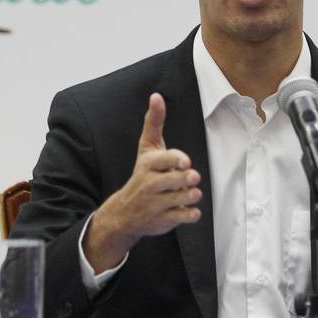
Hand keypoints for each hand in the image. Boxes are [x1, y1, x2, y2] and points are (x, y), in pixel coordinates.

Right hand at [83, 93, 201, 272]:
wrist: (124, 212)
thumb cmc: (143, 174)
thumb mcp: (147, 148)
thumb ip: (154, 123)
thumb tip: (156, 96)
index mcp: (147, 165)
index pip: (162, 160)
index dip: (176, 160)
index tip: (186, 162)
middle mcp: (148, 185)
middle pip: (173, 180)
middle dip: (186, 179)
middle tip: (192, 178)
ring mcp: (154, 204)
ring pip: (179, 198)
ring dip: (191, 195)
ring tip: (191, 193)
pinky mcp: (161, 221)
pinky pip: (181, 217)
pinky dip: (190, 214)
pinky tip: (190, 209)